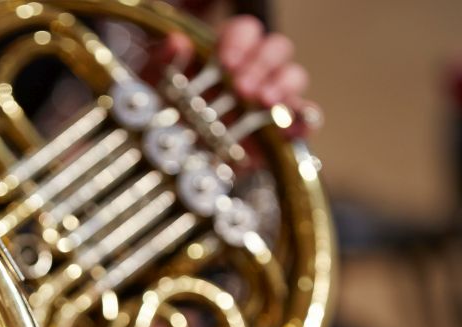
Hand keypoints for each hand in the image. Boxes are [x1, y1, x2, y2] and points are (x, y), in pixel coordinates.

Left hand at [148, 16, 319, 136]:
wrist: (174, 161)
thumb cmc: (166, 116)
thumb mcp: (155, 89)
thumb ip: (162, 63)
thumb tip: (176, 42)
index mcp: (227, 53)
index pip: (247, 31)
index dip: (240, 41)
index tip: (226, 61)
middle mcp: (253, 72)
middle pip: (276, 49)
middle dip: (260, 65)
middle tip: (241, 87)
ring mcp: (269, 100)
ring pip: (294, 76)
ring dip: (281, 85)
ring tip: (262, 101)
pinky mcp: (279, 132)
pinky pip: (306, 118)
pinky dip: (305, 119)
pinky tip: (291, 126)